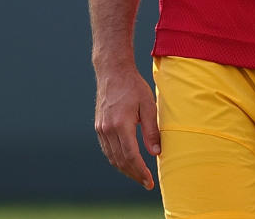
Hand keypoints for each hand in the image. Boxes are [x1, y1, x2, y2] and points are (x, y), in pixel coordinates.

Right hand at [94, 65, 160, 189]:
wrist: (113, 72)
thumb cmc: (133, 86)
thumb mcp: (148, 105)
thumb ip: (151, 130)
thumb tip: (156, 153)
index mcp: (121, 124)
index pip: (131, 156)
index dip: (141, 172)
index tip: (149, 182)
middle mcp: (108, 129)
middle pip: (120, 161)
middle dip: (134, 174)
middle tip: (146, 182)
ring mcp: (101, 129)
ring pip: (112, 158)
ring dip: (125, 169)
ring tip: (139, 175)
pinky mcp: (99, 127)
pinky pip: (107, 150)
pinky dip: (117, 159)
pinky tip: (127, 162)